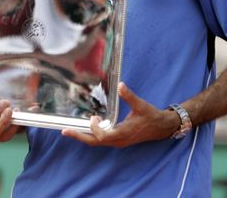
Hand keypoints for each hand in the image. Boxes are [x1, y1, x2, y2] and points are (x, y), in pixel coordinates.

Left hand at [61, 82, 178, 146]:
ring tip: (71, 130)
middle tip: (64, 131)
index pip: (103, 136)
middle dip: (79, 136)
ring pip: (97, 142)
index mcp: (123, 133)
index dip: (95, 128)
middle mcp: (118, 140)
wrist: (162, 127)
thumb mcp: (141, 105)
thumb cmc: (151, 116)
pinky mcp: (118, 139)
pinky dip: (92, 134)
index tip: (93, 117)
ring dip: (84, 135)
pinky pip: (101, 140)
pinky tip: (87, 126)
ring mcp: (118, 141)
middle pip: (95, 142)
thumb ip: (130, 96)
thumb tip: (120, 85)